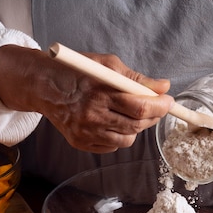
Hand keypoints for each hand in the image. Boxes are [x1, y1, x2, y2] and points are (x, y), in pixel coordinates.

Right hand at [0, 46, 173, 152]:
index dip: (159, 106)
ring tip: (130, 114)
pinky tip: (112, 121)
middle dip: (152, 117)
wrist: (43, 87)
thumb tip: (163, 87)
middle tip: (157, 107)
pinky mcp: (80, 144)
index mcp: (99, 94)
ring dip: (135, 128)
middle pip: (135, 126)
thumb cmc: (77, 72)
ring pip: (126, 140)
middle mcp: (91, 117)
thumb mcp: (106, 65)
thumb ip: (136, 78)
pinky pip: (111, 147)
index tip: (169, 101)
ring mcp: (86, 133)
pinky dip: (118, 136)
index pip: (139, 106)